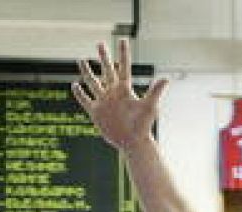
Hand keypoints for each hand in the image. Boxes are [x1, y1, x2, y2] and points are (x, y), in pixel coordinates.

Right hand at [72, 38, 167, 152]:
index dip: (123, 53)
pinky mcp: (96, 112)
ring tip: (81, 60)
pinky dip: (80, 93)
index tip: (122, 39)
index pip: (123, 66)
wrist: (132, 142)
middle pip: (107, 71)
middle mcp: (114, 93)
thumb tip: (166, 79)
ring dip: (87, 72)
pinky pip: (85, 100)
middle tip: (100, 43)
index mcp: (125, 89)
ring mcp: (104, 102)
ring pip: (93, 83)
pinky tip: (75, 85)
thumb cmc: (143, 126)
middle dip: (103, 58)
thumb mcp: (149, 107)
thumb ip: (155, 92)